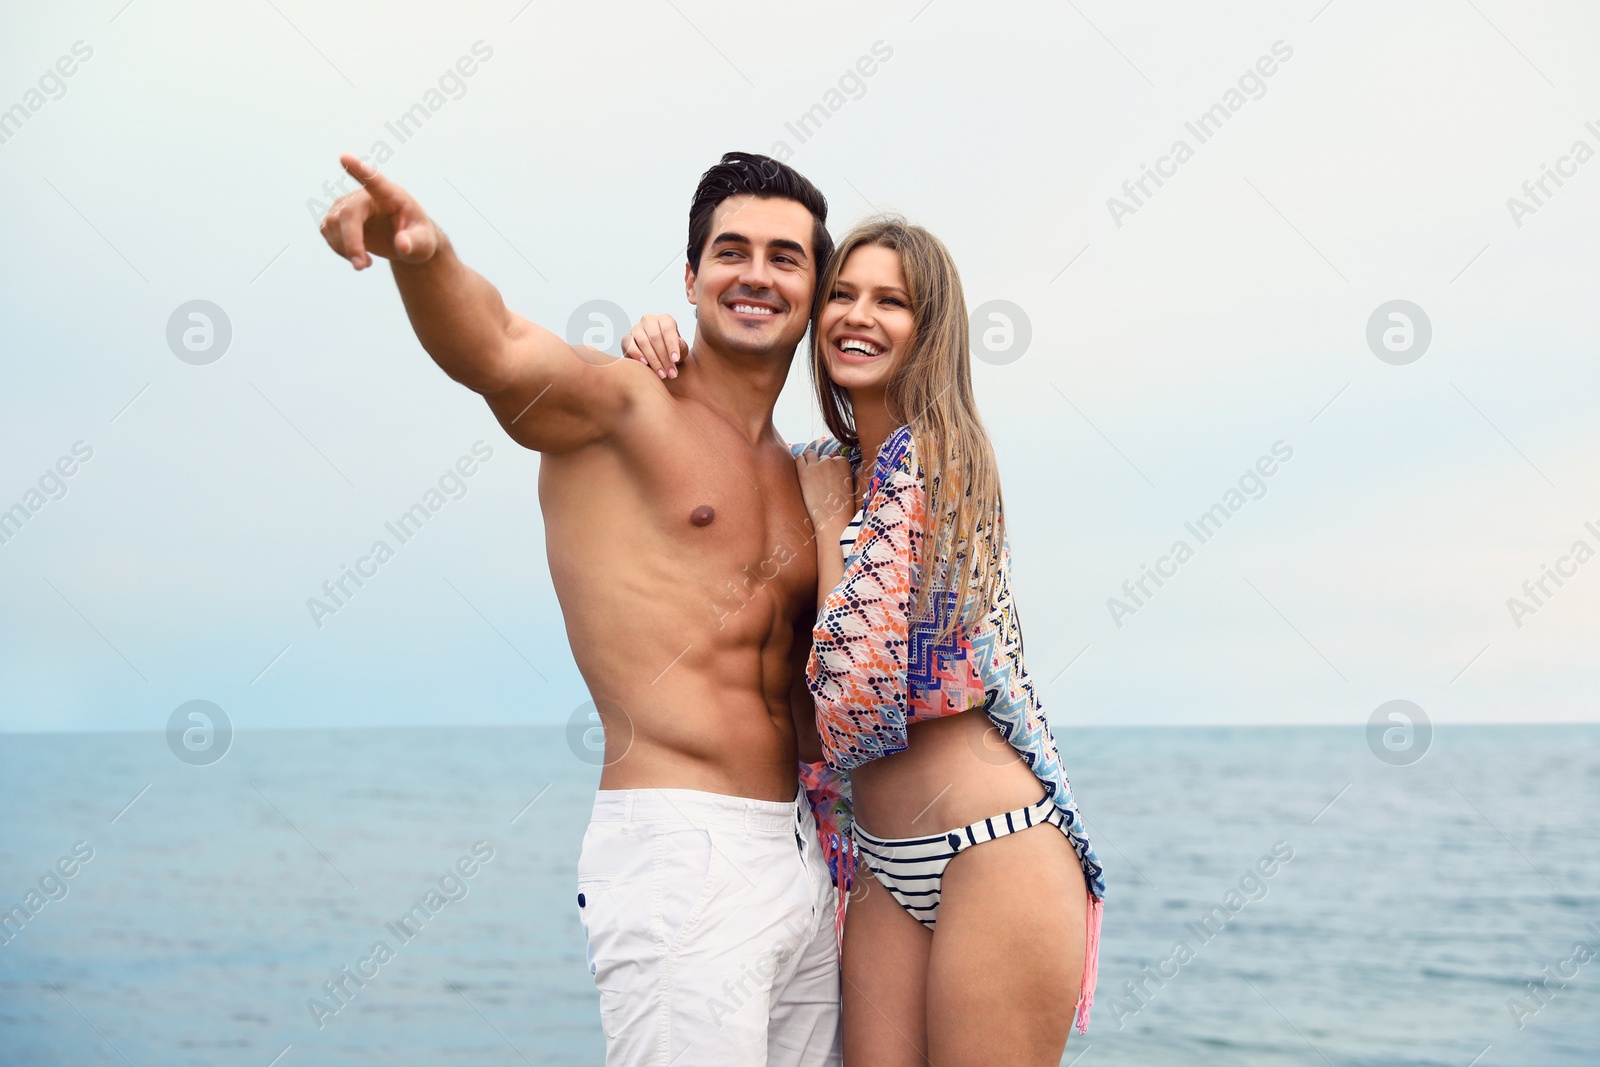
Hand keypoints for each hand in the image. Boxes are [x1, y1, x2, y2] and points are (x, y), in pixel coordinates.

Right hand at [319, 154, 440, 270]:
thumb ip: (415, 243)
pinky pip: (327, 231)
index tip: (344, 158)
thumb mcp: (424, 243)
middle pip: (348, 214)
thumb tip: (403, 245)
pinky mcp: (338, 217)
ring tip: (365, 263)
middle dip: (351, 242)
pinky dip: (339, 248)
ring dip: (345, 248)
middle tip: (362, 267)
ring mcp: (348, 204)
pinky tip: (356, 256)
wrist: (408, 242)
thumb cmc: (419, 237)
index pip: (374, 181)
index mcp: (390, 195)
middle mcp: (366, 196)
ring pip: (332, 223)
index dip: (359, 170)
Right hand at [619, 313, 688, 378]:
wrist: (656, 358)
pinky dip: (637, 354)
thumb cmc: (670, 352)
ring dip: (653, 360)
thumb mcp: (680, 350)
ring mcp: (636, 328)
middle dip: (664, 357)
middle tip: (670, 373)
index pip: (668, 329)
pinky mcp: (626, 338)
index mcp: (665, 319)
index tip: (675, 360)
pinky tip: (645, 364)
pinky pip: (629, 345)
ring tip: (661, 374)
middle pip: (655, 337)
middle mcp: (649, 320)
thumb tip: (678, 344)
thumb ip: (681, 346)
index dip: (672, 345)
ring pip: (643, 342)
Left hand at [796, 453, 855, 539]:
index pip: (835, 458)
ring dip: (809, 462)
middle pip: (822, 457)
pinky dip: (799, 464)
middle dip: (820, 465)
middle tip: (819, 480)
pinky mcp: (804, 472)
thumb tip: (848, 464)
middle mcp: (830, 460)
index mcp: (844, 462)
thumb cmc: (842, 506)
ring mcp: (816, 465)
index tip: (829, 478)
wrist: (832, 519)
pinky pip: (799, 459)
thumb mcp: (851, 485)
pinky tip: (801, 474)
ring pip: (810, 454)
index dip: (831, 468)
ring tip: (809, 474)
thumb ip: (846, 472)